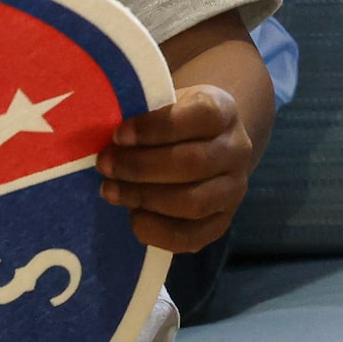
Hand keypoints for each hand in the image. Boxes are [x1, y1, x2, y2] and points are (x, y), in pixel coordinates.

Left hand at [98, 83, 253, 253]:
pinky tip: (133, 215)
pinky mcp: (221, 224)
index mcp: (225, 111)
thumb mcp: (166, 104)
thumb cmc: (175, 123)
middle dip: (141, 167)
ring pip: (193, 202)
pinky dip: (156, 230)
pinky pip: (190, 237)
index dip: (156, 127)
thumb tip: (105, 136)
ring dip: (144, 197)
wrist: (206, 147)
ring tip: (110, 190)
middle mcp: (237, 151)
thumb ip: (144, 114)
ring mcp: (233, 190)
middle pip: (194, 162)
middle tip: (105, 165)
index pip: (202, 116)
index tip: (119, 134)